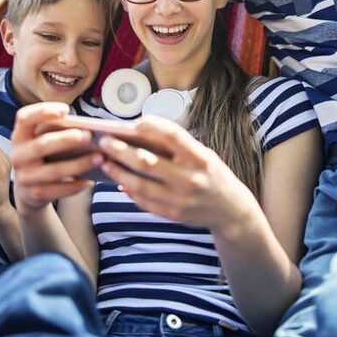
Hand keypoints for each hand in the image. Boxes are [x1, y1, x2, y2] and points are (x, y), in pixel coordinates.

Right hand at [10, 102, 104, 214]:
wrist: (27, 191)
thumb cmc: (42, 157)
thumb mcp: (40, 141)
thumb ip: (54, 132)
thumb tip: (86, 128)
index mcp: (20, 136)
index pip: (24, 118)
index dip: (43, 112)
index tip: (66, 110)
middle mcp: (18, 155)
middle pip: (41, 145)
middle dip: (66, 140)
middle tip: (89, 135)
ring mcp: (25, 177)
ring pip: (54, 171)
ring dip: (79, 164)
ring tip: (99, 158)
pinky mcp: (35, 194)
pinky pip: (58, 190)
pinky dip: (76, 185)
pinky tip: (90, 181)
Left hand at [98, 115, 255, 231]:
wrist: (232, 210)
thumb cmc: (212, 175)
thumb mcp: (203, 155)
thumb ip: (177, 147)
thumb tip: (140, 137)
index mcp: (200, 158)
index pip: (173, 136)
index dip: (152, 126)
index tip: (133, 122)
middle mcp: (192, 179)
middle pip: (148, 163)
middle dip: (121, 151)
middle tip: (104, 142)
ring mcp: (183, 199)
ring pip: (141, 185)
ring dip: (119, 172)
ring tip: (104, 162)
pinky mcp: (175, 215)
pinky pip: (146, 202)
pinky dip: (131, 191)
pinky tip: (120, 181)